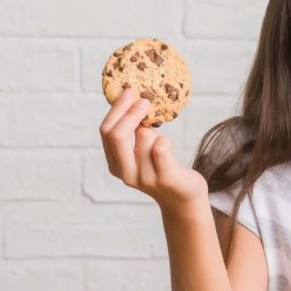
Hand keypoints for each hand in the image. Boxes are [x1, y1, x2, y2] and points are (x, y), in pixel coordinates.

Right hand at [99, 89, 208, 210]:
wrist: (184, 198)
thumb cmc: (163, 168)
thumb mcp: (141, 152)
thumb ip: (134, 134)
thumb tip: (132, 99)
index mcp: (115, 165)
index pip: (106, 132)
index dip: (116, 109)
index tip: (128, 92)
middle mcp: (126, 174)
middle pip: (117, 134)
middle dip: (130, 112)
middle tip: (145, 99)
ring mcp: (145, 178)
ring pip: (144, 136)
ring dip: (155, 131)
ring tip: (161, 142)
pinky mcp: (165, 178)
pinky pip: (161, 146)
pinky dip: (166, 140)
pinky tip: (169, 147)